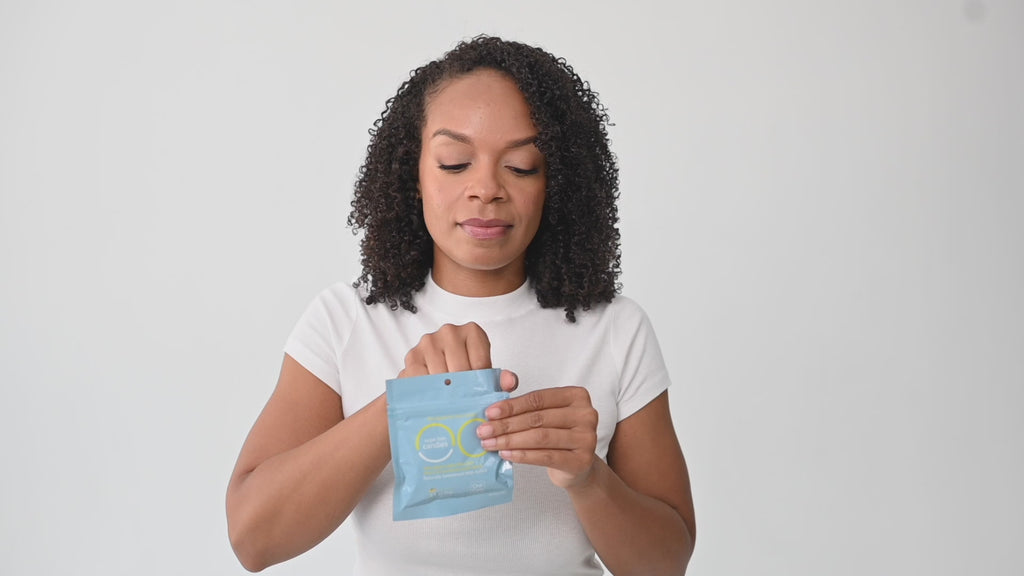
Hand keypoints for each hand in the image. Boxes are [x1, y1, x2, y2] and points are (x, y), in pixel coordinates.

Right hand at [398, 322, 517, 391]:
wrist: (434, 373)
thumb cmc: (463, 372)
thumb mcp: (484, 375)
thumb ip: (500, 380)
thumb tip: (509, 382)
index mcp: (472, 332)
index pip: (480, 364)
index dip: (480, 385)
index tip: (476, 394)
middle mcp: (449, 331)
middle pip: (460, 371)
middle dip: (462, 391)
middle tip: (463, 404)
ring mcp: (428, 342)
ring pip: (441, 377)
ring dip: (445, 394)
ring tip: (449, 402)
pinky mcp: (412, 357)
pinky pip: (421, 380)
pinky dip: (427, 393)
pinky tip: (433, 398)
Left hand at [476, 386, 598, 488]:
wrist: (577, 465)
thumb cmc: (557, 434)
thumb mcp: (546, 414)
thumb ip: (525, 404)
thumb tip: (495, 402)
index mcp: (577, 396)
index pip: (538, 399)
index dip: (512, 406)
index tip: (489, 413)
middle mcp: (586, 414)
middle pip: (538, 418)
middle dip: (506, 425)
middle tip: (484, 431)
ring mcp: (587, 438)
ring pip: (540, 437)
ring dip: (510, 441)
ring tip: (490, 444)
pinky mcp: (582, 460)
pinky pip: (546, 457)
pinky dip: (523, 455)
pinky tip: (506, 455)